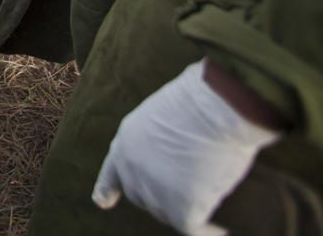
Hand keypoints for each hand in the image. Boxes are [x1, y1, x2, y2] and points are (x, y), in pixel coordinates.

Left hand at [92, 60, 279, 234]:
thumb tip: (179, 160)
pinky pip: (193, 228)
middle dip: (163, 197)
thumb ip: (160, 141)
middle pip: (142, 196)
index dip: (108, 188)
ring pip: (168, 213)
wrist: (214, 106)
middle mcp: (131, 169)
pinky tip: (221, 230)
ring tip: (211, 196)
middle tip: (192, 188)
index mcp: (126, 142)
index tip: (102, 201)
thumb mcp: (164, 114)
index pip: (112, 173)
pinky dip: (208, 232)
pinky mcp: (180, 206)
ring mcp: (153, 189)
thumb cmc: (200, 99)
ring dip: (187, 209)